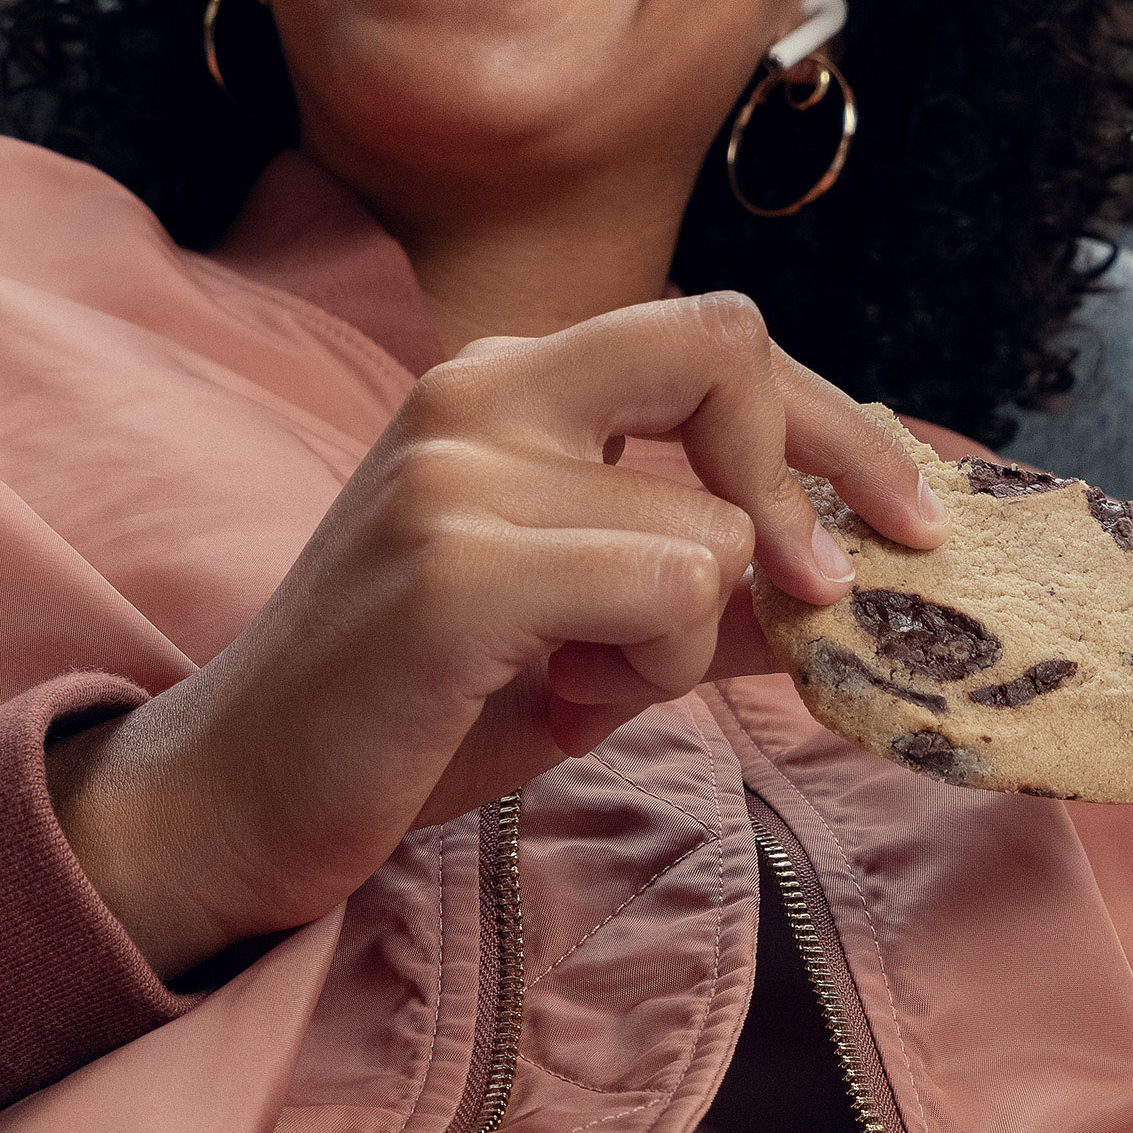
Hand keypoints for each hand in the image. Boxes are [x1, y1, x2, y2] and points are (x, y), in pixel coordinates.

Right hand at [46, 292, 937, 975]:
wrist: (235, 797)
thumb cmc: (408, 712)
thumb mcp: (583, 632)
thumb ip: (706, 587)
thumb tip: (854, 581)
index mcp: (501, 384)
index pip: (714, 336)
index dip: (829, 425)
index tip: (896, 520)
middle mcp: (476, 394)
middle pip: (725, 346)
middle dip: (821, 464)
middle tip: (826, 591)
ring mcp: (457, 471)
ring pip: (710, 527)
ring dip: (692, 640)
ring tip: (593, 684)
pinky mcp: (454, 568)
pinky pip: (668, 592)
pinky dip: (659, 667)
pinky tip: (575, 699)